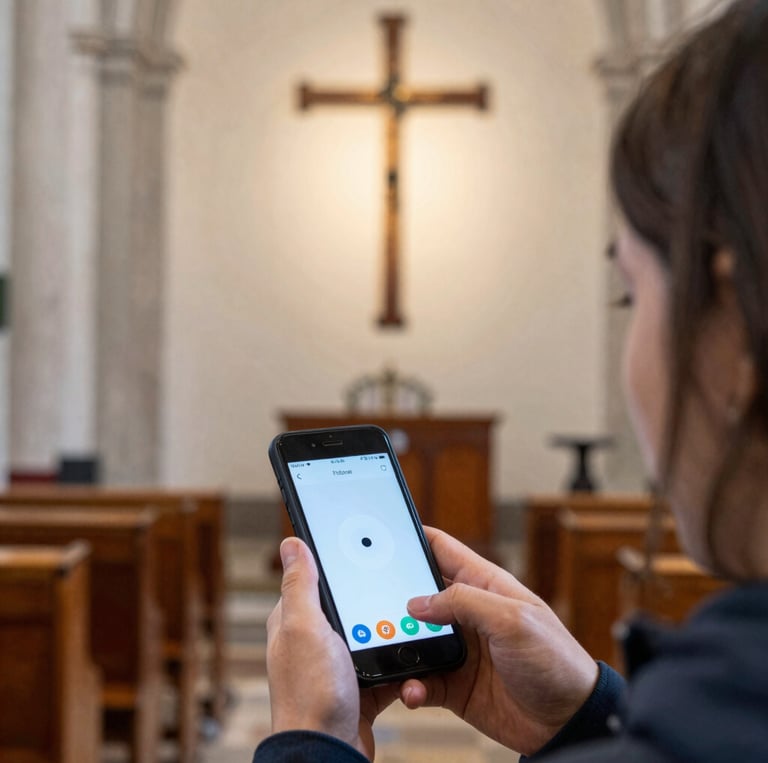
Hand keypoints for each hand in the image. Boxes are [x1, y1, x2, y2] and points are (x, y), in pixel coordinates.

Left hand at [266, 537, 397, 759]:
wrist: (328, 755)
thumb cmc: (310, 695)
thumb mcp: (305, 628)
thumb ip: (301, 586)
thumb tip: (290, 543)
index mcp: (295, 620)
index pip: (315, 579)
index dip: (338, 565)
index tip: (364, 552)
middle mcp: (313, 641)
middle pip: (350, 607)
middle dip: (373, 603)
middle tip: (397, 593)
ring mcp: (336, 666)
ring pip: (371, 636)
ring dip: (390, 637)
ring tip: (408, 633)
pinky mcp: (357, 689)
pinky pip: (384, 669)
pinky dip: (398, 670)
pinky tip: (408, 668)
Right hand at [401, 527, 598, 756]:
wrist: (569, 722)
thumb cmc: (556, 660)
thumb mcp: (513, 620)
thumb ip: (465, 602)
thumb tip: (417, 602)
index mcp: (484, 584)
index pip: (441, 549)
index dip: (413, 538)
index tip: (383, 535)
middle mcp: (467, 613)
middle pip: (417, 594)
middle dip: (393, 599)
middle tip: (371, 606)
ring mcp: (459, 648)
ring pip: (412, 638)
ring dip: (397, 645)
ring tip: (389, 653)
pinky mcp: (453, 683)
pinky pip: (420, 679)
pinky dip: (410, 684)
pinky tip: (412, 689)